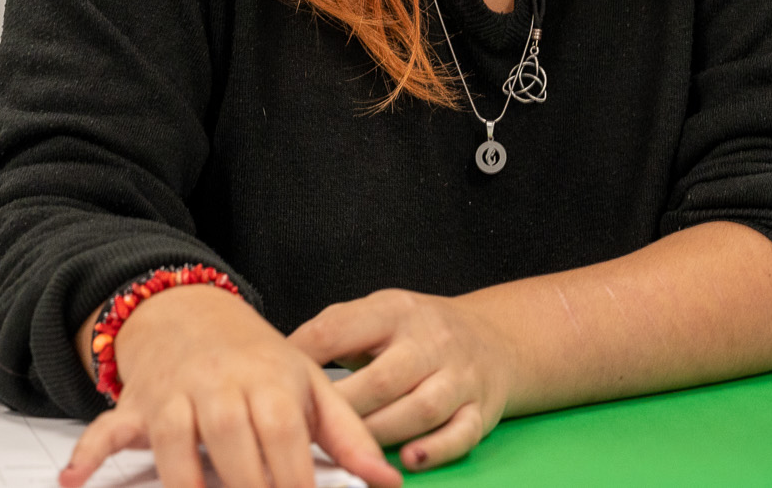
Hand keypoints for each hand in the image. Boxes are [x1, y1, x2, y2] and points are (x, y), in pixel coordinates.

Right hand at [60, 284, 401, 487]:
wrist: (193, 313)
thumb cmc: (261, 361)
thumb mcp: (311, 386)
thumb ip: (350, 437)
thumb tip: (391, 485)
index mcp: (272, 383)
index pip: (285, 440)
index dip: (293, 485)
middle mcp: (221, 387)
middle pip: (233, 446)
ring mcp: (175, 396)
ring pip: (175, 444)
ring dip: (184, 485)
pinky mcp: (137, 406)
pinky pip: (107, 428)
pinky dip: (90, 452)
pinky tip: (74, 480)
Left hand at [290, 290, 518, 471]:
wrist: (493, 338)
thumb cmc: (419, 332)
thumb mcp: (379, 314)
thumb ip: (336, 332)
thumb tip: (279, 359)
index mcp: (395, 311)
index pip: (341, 328)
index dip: (305, 354)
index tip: (277, 380)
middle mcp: (431, 341)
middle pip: (382, 379)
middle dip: (343, 408)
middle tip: (307, 430)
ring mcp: (459, 376)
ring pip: (419, 410)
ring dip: (380, 433)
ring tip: (350, 450)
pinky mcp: (480, 409)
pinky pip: (460, 434)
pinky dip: (435, 450)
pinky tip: (409, 460)